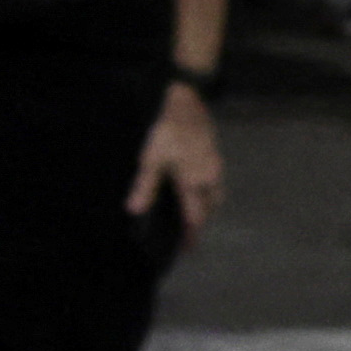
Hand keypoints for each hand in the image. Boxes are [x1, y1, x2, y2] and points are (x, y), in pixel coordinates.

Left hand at [129, 82, 224, 228]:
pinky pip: (214, 178)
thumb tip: (135, 211)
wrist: (187, 102)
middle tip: (188, 227)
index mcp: (195, 183)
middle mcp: (210, 177)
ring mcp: (215, 164)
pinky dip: (206, 187)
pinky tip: (194, 181)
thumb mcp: (151, 160)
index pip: (196, 217)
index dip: (192, 234)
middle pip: (210, 206)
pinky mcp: (214, 153)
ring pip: (215, 192)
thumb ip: (145, 187)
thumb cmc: (168, 132)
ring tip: (192, 207)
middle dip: (201, 218)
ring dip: (206, 202)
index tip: (189, 248)